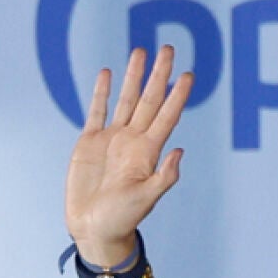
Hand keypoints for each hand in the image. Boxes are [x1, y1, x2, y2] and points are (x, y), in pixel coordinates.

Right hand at [63, 45, 193, 265]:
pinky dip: (101, 93)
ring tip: (140, 51)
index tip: (188, 75)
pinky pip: (97, 111)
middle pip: (149, 100)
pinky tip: (108, 74)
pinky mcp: (90, 143)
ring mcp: (112, 139)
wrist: (94, 229)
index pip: (166, 116)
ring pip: (126, 100)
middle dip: (158, 74)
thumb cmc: (122, 219)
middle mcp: (133, 141)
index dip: (177, 96)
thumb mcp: (145, 199)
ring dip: (133, 76)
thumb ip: (163, 177)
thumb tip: (180, 152)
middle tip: (167, 49)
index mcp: (147, 152)